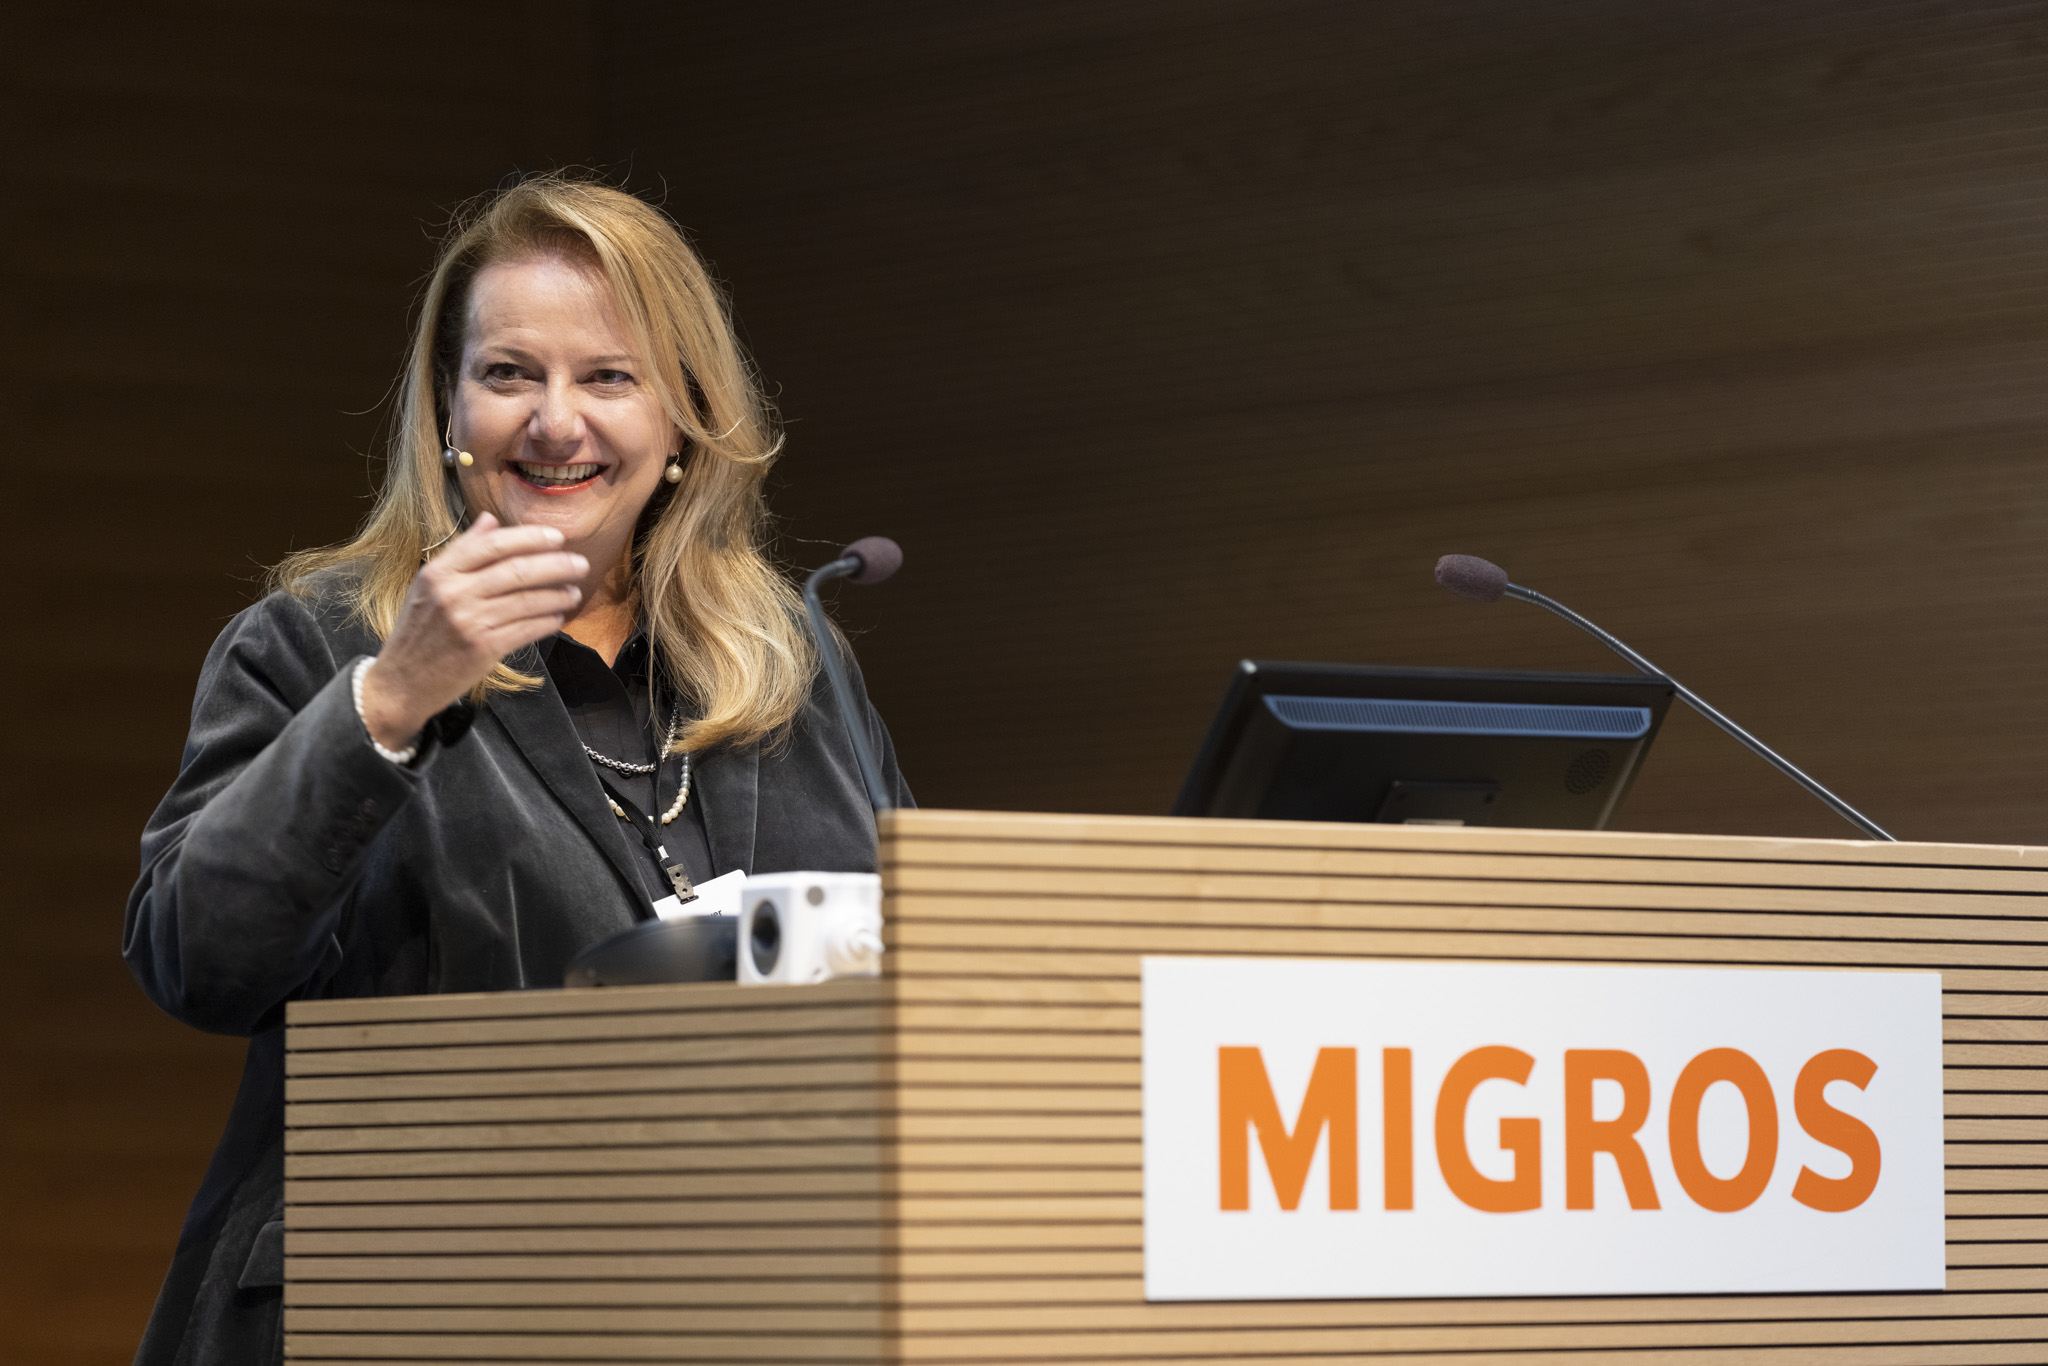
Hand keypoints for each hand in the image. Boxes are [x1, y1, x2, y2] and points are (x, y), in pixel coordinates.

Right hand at [357, 515, 587, 749]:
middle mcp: (454, 593)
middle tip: (580, 564)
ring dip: (557, 595)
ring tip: (574, 592)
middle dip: (556, 565)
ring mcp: (469, 621)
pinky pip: (526, 629)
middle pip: (516, 570)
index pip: (493, 545)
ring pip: (526, 600)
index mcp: (440, 572)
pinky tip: (558, 617)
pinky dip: (547, 621)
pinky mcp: (482, 649)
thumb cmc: (419, 631)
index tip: (557, 537)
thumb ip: (462, 551)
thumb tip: (491, 520)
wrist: (401, 681)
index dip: (530, 538)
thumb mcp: (429, 584)